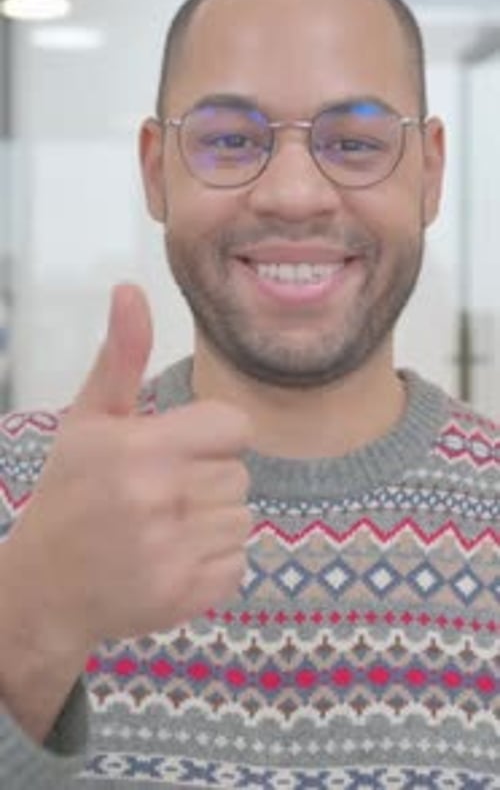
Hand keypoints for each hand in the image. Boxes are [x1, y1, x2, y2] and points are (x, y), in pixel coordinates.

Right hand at [6, 283, 252, 656]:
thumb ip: (121, 356)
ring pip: (242, 519)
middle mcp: (159, 498)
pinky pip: (238, 564)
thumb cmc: (70, 493)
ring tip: (162, 529)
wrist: (45, 588)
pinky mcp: (185, 597)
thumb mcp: (89, 421)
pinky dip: (212, 565)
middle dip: (206, 481)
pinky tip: (169, 561)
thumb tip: (129, 288)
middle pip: (239, 475)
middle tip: (157, 497)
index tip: (174, 452)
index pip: (234, 428)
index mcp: (140, 447)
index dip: (209, 438)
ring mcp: (173, 553)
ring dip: (211, 523)